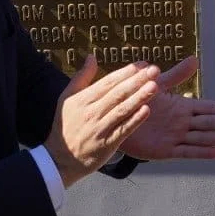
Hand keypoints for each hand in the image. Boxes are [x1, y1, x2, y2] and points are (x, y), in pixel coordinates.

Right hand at [45, 57, 159, 186]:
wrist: (59, 159)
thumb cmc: (66, 125)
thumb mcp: (67, 98)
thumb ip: (81, 77)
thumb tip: (91, 56)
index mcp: (83, 99)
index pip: (108, 82)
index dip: (126, 72)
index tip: (143, 64)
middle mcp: (92, 112)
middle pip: (118, 93)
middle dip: (137, 80)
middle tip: (155, 70)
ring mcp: (100, 128)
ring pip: (122, 110)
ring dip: (140, 97)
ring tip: (155, 86)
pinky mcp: (107, 144)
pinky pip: (123, 130)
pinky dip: (135, 120)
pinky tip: (147, 110)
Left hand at [120, 56, 214, 160]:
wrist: (114, 118)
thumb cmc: (135, 101)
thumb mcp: (157, 84)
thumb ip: (176, 75)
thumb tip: (194, 59)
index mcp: (182, 107)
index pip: (209, 108)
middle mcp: (182, 123)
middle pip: (210, 123)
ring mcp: (175, 137)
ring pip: (202, 138)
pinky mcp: (163, 151)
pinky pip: (184, 151)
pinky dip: (200, 152)